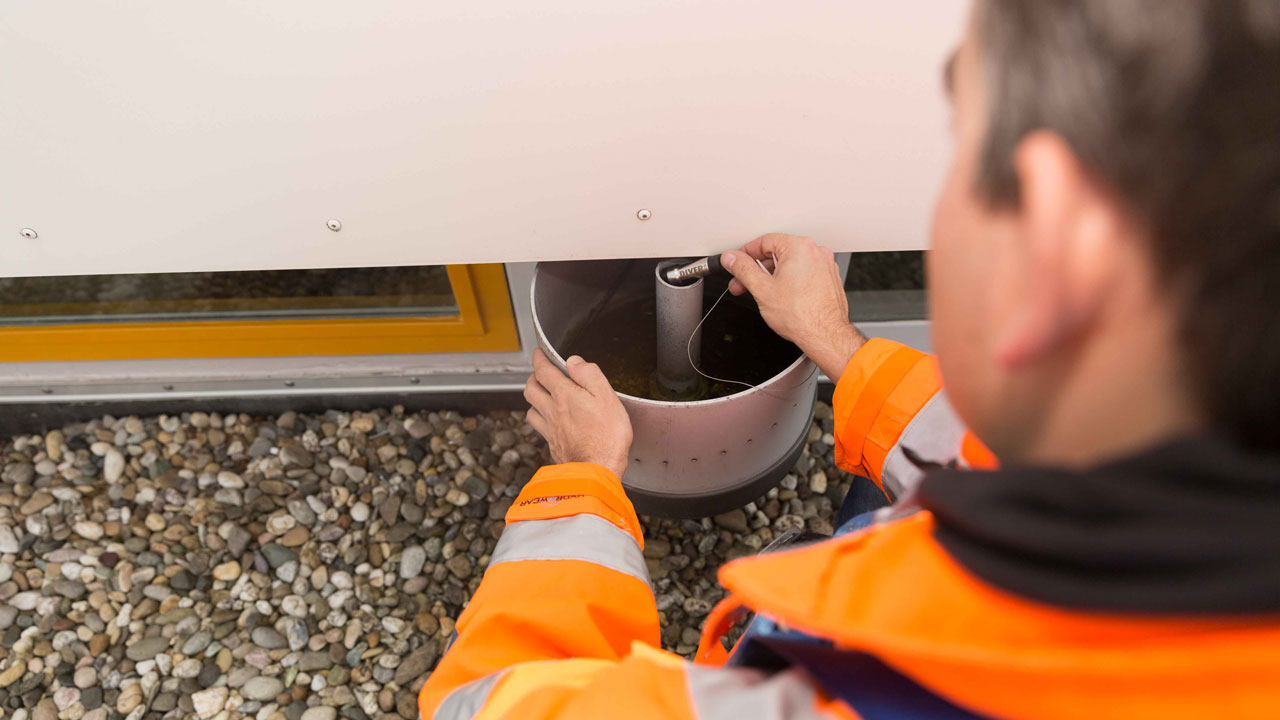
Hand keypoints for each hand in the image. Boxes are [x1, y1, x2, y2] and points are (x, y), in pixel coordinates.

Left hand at [524, 349, 632, 478]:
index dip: (539, 358)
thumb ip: (589, 375)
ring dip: (534, 398)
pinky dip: (539, 418)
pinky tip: (548, 420)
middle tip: (541, 373)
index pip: (543, 370)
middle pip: (531, 388)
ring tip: (542, 395)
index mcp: (564, 395)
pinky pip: (539, 426)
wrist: (598, 469)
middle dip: (534, 376)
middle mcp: (552, 410)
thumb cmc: (607, 436)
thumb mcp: (606, 396)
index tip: (539, 353)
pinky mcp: (553, 444)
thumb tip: (574, 361)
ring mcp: (550, 429)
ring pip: (531, 408)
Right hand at [721, 234, 865, 382]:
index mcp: (799, 247)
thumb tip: (732, 259)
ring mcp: (824, 265)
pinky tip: (779, 297)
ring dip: (771, 277)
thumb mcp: (762, 289)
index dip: (745, 253)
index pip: (764, 241)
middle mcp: (815, 252)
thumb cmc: (801, 315)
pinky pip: (802, 273)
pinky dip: (788, 281)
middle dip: (756, 270)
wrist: (825, 335)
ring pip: (789, 265)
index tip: (736, 262)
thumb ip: (742, 269)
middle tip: (741, 283)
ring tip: (759, 293)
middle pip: (777, 253)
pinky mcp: (828, 279)